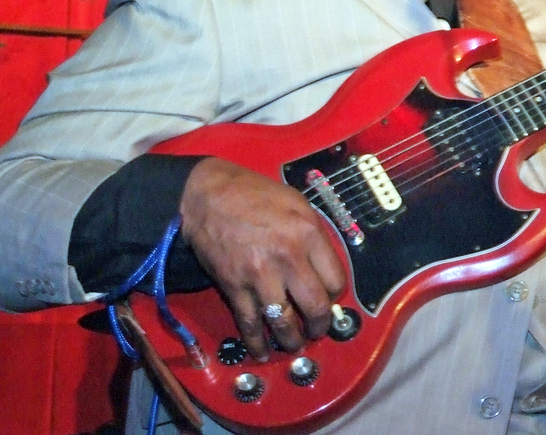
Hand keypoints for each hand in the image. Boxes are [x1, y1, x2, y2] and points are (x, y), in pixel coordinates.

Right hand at [179, 158, 347, 359]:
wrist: (209, 195)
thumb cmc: (255, 195)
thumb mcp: (297, 204)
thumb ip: (315, 235)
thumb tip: (326, 267)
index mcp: (308, 234)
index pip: (336, 280)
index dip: (336, 296)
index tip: (330, 300)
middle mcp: (288, 257)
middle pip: (315, 306)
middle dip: (319, 325)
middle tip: (317, 330)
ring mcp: (260, 275)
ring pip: (284, 321)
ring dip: (292, 339)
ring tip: (294, 344)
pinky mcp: (234, 287)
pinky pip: (250, 323)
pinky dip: (257, 342)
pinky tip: (263, 351)